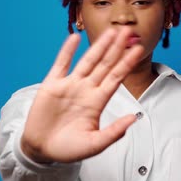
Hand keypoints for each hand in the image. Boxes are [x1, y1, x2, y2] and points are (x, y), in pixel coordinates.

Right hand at [21, 28, 143, 163]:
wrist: (42, 150)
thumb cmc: (69, 149)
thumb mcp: (95, 144)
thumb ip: (114, 132)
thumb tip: (134, 118)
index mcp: (98, 101)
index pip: (116, 78)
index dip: (126, 63)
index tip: (138, 49)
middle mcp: (86, 89)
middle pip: (105, 64)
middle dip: (117, 48)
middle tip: (128, 30)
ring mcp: (69, 85)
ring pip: (87, 61)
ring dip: (98, 46)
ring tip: (110, 31)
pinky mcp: (52, 85)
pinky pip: (61, 64)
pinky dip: (67, 51)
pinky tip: (75, 38)